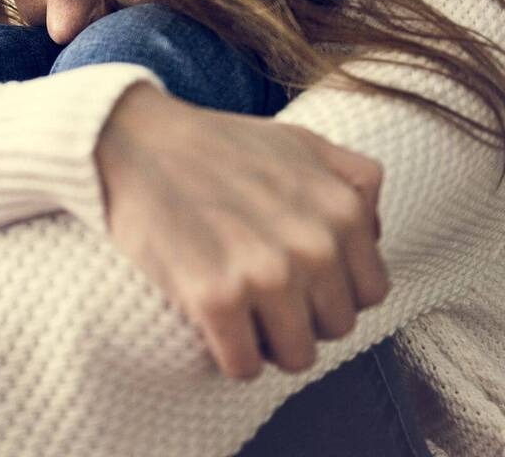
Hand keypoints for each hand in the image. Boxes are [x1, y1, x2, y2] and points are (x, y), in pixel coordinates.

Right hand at [96, 82, 388, 379]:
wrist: (133, 139)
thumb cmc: (213, 143)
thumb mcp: (301, 141)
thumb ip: (354, 180)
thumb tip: (372, 233)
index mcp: (342, 210)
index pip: (369, 292)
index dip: (330, 289)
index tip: (295, 279)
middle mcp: (314, 245)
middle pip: (334, 328)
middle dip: (300, 316)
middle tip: (259, 292)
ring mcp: (265, 274)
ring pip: (295, 356)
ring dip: (267, 342)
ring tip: (238, 312)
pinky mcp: (215, 298)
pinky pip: (244, 366)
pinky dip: (229, 355)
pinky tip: (211, 324)